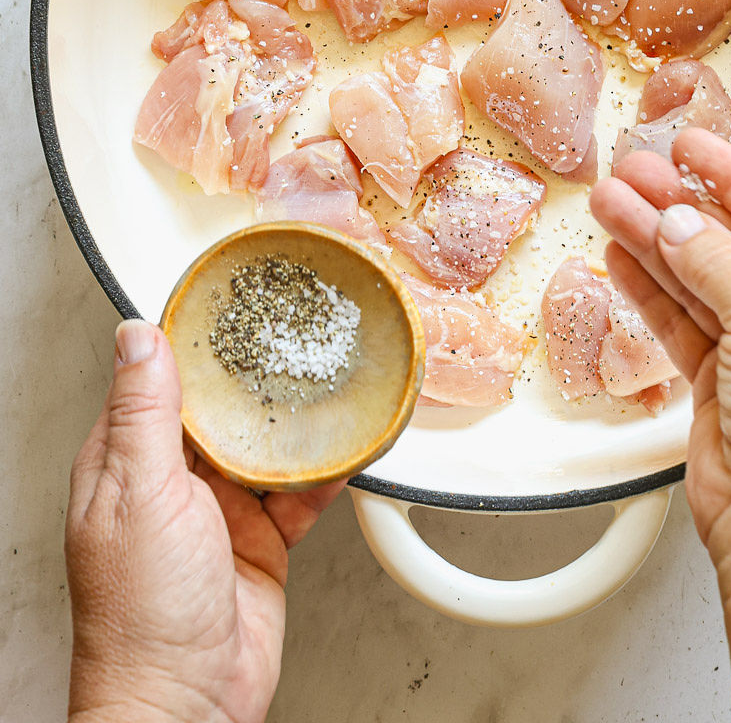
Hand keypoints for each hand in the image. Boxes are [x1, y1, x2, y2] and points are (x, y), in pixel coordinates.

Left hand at [65, 320, 344, 722]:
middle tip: (291, 332)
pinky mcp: (261, 540)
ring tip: (326, 377)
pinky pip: (300, 492)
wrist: (186, 705)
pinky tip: (347, 443)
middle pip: (219, 410)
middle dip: (253, 376)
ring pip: (264, 446)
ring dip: (294, 421)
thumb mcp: (139, 494)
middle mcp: (171, 483)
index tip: (226, 304)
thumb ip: (144, 414)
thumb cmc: (140, 616)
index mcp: (125, 463)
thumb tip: (136, 337)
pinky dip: (326, 470)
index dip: (191, 344)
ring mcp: (218, 512)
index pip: (157, 382)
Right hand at [589, 128, 730, 569]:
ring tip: (611, 203)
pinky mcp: (725, 380)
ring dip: (654, 240)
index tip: (688, 144)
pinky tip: (623, 253)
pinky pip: (682, 317)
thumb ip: (716, 258)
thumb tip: (676, 219)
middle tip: (632, 171)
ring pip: (701, 277)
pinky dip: (650, 287)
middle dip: (680, 206)